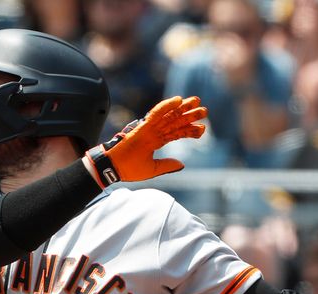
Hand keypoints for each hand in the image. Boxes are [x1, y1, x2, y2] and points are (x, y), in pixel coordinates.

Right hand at [83, 95, 206, 187]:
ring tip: (197, 102)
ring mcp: (149, 129)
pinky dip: (166, 106)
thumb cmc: (129, 169)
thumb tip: (182, 164)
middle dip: (190, 116)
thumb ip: (167, 165)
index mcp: (155, 141)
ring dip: (183, 108)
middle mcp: (154, 132)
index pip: (176, 133)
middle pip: (175, 121)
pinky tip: (178, 100)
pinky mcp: (143, 127)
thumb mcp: (153, 169)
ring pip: (169, 116)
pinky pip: (156, 113)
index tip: (202, 129)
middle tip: (204, 111)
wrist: (113, 168)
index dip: (189, 130)